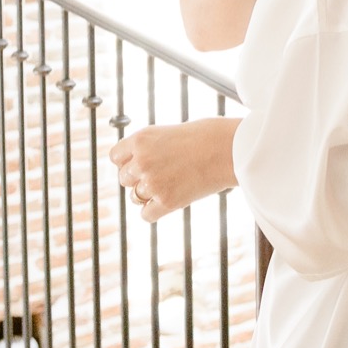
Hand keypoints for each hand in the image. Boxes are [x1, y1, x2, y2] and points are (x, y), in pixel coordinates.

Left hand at [110, 118, 238, 222]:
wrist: (231, 148)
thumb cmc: (209, 136)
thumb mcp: (171, 132)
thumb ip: (152, 147)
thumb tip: (140, 164)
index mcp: (141, 139)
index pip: (115, 157)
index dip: (128, 161)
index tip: (142, 162)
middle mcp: (142, 161)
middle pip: (124, 179)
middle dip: (139, 178)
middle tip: (162, 174)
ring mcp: (153, 182)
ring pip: (135, 197)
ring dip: (148, 194)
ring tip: (171, 184)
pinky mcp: (167, 201)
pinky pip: (147, 214)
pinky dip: (155, 211)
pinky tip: (170, 200)